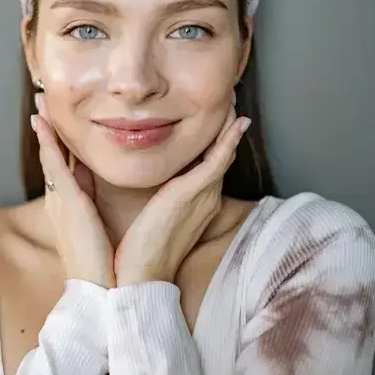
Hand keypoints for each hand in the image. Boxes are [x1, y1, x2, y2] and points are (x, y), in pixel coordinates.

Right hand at [31, 93, 115, 287]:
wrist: (105, 290)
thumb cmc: (109, 263)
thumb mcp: (100, 225)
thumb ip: (100, 201)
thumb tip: (104, 179)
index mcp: (71, 206)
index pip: (65, 165)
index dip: (61, 140)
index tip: (58, 118)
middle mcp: (60, 200)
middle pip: (54, 155)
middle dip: (49, 128)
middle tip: (44, 100)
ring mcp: (60, 200)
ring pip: (51, 155)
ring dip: (46, 127)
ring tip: (41, 101)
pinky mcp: (66, 202)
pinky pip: (54, 165)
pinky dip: (47, 142)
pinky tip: (43, 122)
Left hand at [113, 107, 250, 285]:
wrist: (137, 278)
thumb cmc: (138, 250)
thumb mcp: (148, 215)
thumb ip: (151, 194)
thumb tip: (139, 176)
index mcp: (192, 201)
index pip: (207, 163)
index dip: (214, 139)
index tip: (214, 115)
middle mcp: (203, 197)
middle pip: (220, 154)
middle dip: (225, 126)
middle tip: (228, 97)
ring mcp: (202, 195)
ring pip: (222, 153)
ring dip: (229, 125)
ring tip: (232, 98)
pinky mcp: (193, 194)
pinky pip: (217, 161)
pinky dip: (228, 141)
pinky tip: (237, 123)